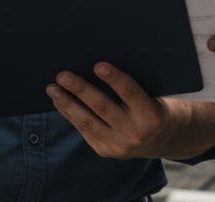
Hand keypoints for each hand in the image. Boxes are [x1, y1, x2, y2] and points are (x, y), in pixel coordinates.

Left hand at [47, 62, 176, 158]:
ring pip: (88, 121)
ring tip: (52, 88)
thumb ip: (129, 86)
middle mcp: (135, 133)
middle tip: (62, 74)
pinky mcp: (105, 151)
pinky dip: (69, 114)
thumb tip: (95, 64)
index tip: (98, 64)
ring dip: (67, 103)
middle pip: (103, 107)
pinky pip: (84, 130)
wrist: (162, 139)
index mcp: (151, 115)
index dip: (114, 78)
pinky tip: (59, 101)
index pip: (130, 93)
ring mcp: (119, 145)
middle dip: (80, 89)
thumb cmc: (153, 105)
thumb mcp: (151, 94)